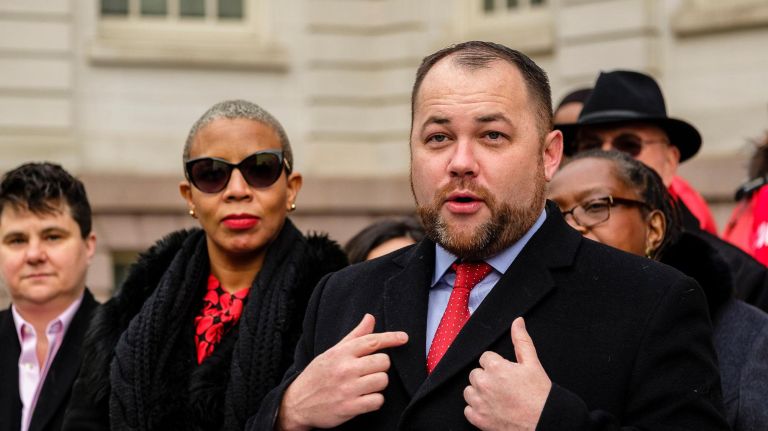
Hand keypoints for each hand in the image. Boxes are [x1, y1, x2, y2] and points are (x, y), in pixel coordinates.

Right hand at [277, 314, 408, 430]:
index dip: (391, 338)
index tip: (404, 338)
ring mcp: (348, 389)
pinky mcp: (350, 408)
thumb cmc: (318, 375)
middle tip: (369, 370)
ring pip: (382, 381)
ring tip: (365, 385)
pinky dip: (374, 401)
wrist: (297, 403)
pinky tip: (364, 399)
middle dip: (380, 366)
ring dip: (378, 384)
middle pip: (383, 362)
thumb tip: (370, 317)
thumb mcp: (333, 352)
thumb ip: (355, 336)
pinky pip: (377, 401)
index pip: (372, 341)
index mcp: (341, 353)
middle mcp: (345, 369)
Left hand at [463, 317, 551, 430]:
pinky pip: (468, 410)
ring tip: (497, 397)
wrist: (544, 422)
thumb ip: (521, 340)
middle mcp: (484, 384)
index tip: (506, 374)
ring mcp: (480, 403)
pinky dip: (477, 410)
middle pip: (476, 373)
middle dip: (487, 377)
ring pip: (469, 391)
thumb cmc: (540, 395)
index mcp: (496, 367)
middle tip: (503, 386)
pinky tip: (491, 409)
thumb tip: (517, 322)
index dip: (497, 365)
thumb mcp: (533, 363)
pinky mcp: (478, 419)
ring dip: (479, 392)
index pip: (485, 358)